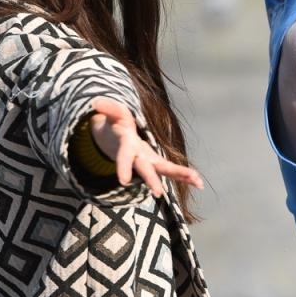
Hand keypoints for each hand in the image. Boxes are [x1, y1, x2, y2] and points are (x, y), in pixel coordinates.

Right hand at [88, 97, 204, 197]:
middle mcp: (138, 157)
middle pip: (145, 169)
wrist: (117, 140)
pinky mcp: (158, 163)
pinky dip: (186, 176)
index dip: (123, 167)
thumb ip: (107, 108)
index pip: (124, 156)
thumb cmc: (116, 125)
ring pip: (164, 170)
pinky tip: (200, 183)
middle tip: (158, 193)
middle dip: (152, 180)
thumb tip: (95, 102)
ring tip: (198, 182)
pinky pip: (173, 170)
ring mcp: (149, 161)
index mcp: (126, 145)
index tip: (123, 181)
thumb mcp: (112, 114)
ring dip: (181, 175)